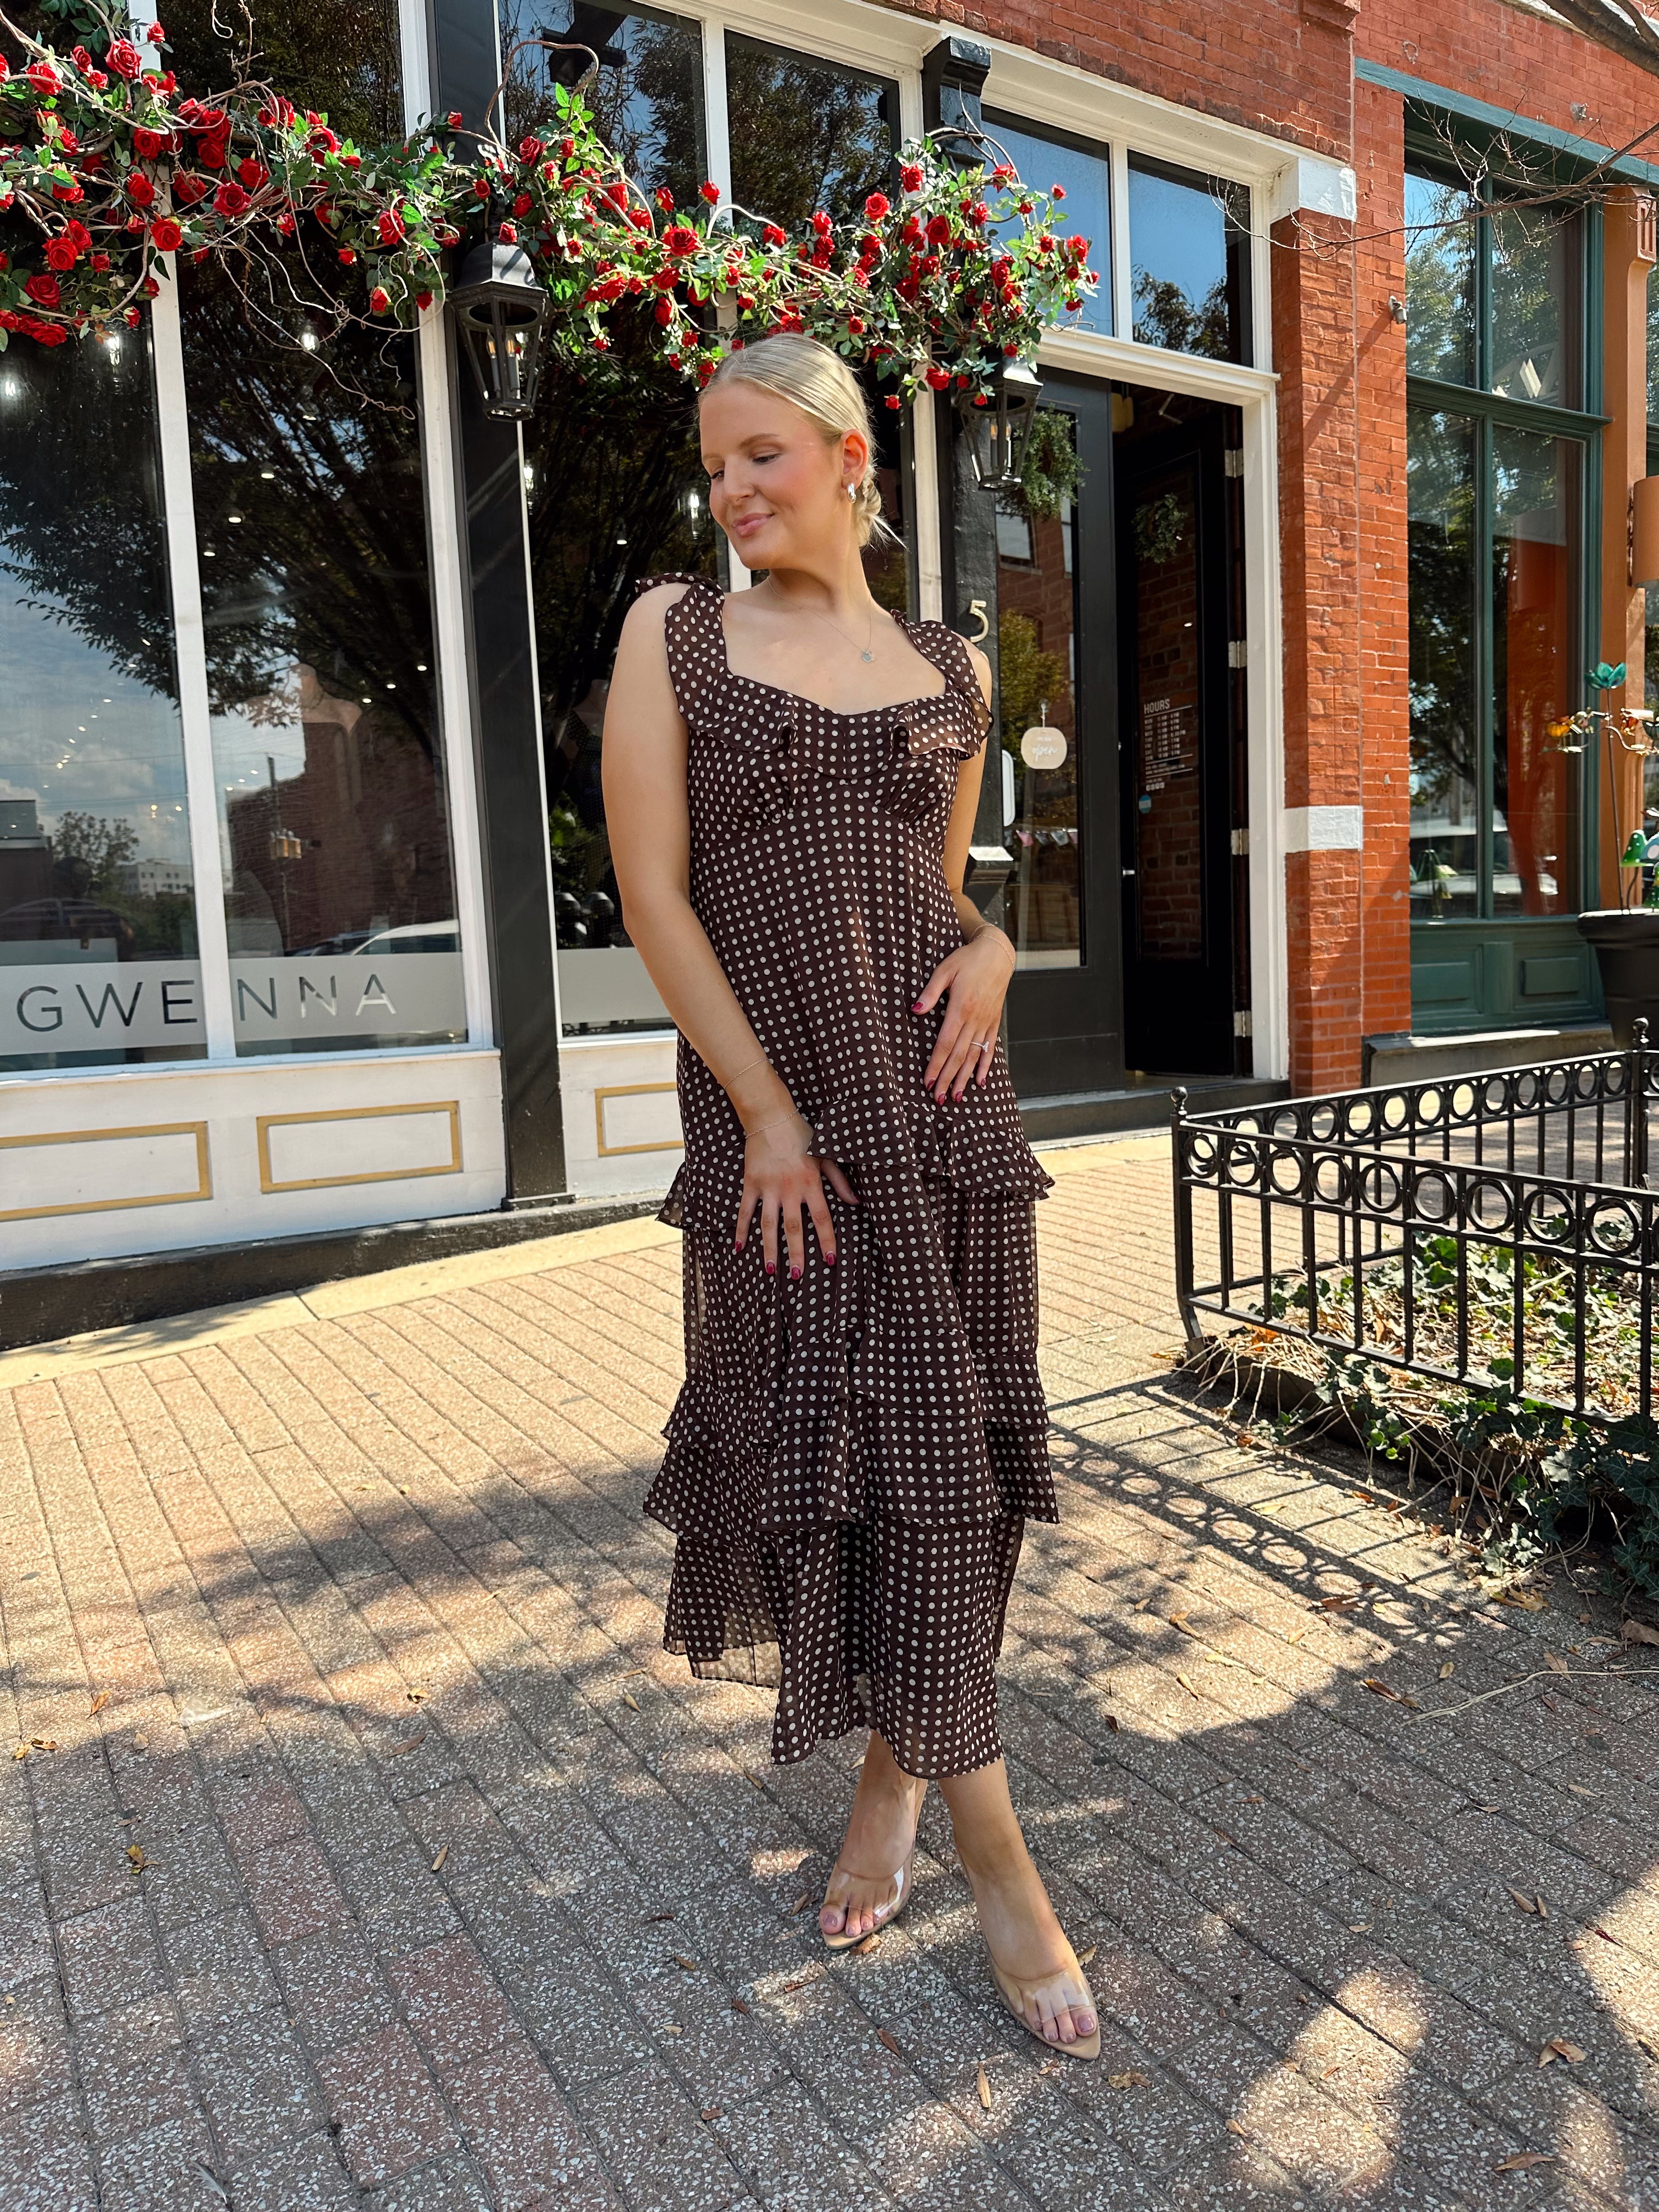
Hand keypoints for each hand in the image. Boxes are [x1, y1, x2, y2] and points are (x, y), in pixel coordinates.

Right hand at [736, 1108, 858, 1278]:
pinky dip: (741, 1229)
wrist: (771, 1117)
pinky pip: (745, 1211)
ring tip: (772, 1270)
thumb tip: (856, 1202)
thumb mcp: (827, 1156)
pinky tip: (739, 1248)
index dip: (826, 1240)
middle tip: (798, 1275)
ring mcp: (768, 1187)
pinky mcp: (751, 1183)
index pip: (822, 1218)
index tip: (830, 1260)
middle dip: (796, 1253)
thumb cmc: (803, 1135)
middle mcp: (789, 1188)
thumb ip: (840, 1181)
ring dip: (770, 1248)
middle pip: (794, 1228)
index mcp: (810, 1183)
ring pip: (769, 1224)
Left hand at [914, 928, 1015, 1101]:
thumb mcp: (944, 970)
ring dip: (964, 1078)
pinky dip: (985, 1066)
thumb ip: (930, 992)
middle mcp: (975, 1019)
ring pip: (974, 1056)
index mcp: (961, 1007)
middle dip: (948, 1078)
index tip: (928, 1082)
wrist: (997, 953)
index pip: (945, 1043)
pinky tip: (980, 1081)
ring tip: (956, 1097)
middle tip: (938, 1098)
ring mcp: (986, 1022)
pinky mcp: (994, 1021)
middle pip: (959, 1055)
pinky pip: (990, 1048)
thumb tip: (915, 1010)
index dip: (936, 1065)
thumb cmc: (967, 959)